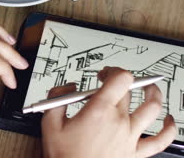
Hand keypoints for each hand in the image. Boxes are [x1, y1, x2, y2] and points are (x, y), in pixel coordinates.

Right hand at [41, 67, 175, 157]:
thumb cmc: (64, 155)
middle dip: (121, 81)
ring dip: (153, 93)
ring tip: (149, 88)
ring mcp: (130, 137)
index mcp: (99, 111)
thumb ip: (57, 97)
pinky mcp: (136, 153)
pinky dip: (169, 128)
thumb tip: (68, 87)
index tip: (104, 74)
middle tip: (111, 83)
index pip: (120, 79)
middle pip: (130, 91)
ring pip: (153, 108)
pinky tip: (168, 121)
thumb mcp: (49, 122)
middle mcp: (118, 122)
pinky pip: (161, 140)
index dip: (113, 71)